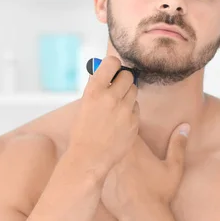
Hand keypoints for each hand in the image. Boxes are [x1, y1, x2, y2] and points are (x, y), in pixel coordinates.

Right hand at [67, 56, 138, 175]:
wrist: (89, 157)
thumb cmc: (83, 131)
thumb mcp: (84, 104)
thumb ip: (96, 87)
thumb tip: (104, 69)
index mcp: (94, 90)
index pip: (112, 62)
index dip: (114, 64)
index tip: (113, 68)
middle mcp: (111, 97)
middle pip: (128, 76)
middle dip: (123, 79)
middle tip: (118, 87)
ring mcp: (124, 110)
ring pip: (134, 91)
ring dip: (128, 94)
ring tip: (117, 106)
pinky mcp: (134, 121)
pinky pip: (136, 108)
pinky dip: (130, 110)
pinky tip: (120, 120)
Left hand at [101, 122, 189, 217]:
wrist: (142, 216)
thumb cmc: (159, 191)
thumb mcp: (173, 167)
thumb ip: (178, 145)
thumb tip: (185, 126)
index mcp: (134, 146)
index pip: (124, 125)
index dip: (124, 125)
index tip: (125, 125)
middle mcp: (117, 153)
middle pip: (109, 137)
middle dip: (111, 136)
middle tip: (111, 135)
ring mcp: (106, 166)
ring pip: (99, 152)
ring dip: (102, 151)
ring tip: (102, 152)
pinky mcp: (99, 180)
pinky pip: (93, 169)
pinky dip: (95, 169)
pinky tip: (97, 171)